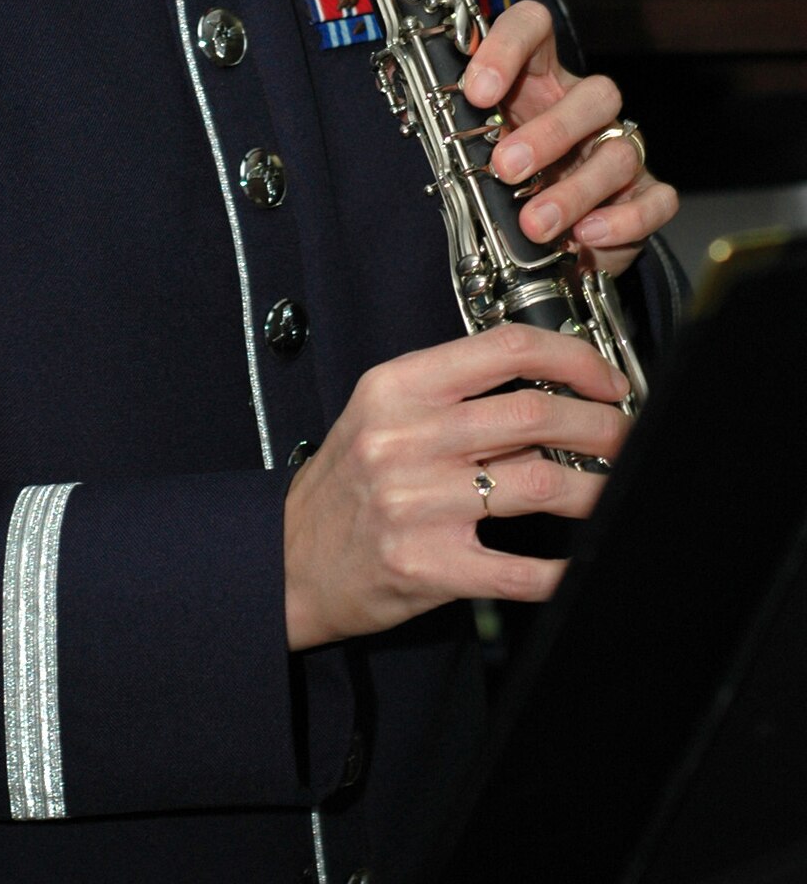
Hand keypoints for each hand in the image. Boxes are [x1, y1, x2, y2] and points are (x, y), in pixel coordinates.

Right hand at [284, 324, 629, 649]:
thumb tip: (551, 384)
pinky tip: (584, 559)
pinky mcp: (428, 566)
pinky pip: (518, 567)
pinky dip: (563, 567)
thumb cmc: (348, 481)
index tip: (606, 380)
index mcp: (398, 386)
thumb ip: (454, 390)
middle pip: (535, 413)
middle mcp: (406, 438)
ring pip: (540, 481)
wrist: (291, 557)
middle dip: (601, 424)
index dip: (573, 358)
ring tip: (614, 486)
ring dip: (595, 486)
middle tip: (623, 435)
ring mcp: (417, 504)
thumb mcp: (383, 410)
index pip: (505, 348)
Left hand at [461, 0, 677, 275]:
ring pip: (620, 152)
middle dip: (550, 133)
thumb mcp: (474, 150)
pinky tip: (586, 235)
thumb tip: (432, 130)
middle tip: (506, 168)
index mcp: (536, 79)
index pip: (532, 28)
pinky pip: (656, 200)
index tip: (477, 92)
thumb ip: (461, 134)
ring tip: (535, 224)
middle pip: (595, 94)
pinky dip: (624, 221)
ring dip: (575, 191)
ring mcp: (618, 150)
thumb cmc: (503, 180)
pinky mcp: (642, 196)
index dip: (507, 47)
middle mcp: (582, 108)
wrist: (540, 239)